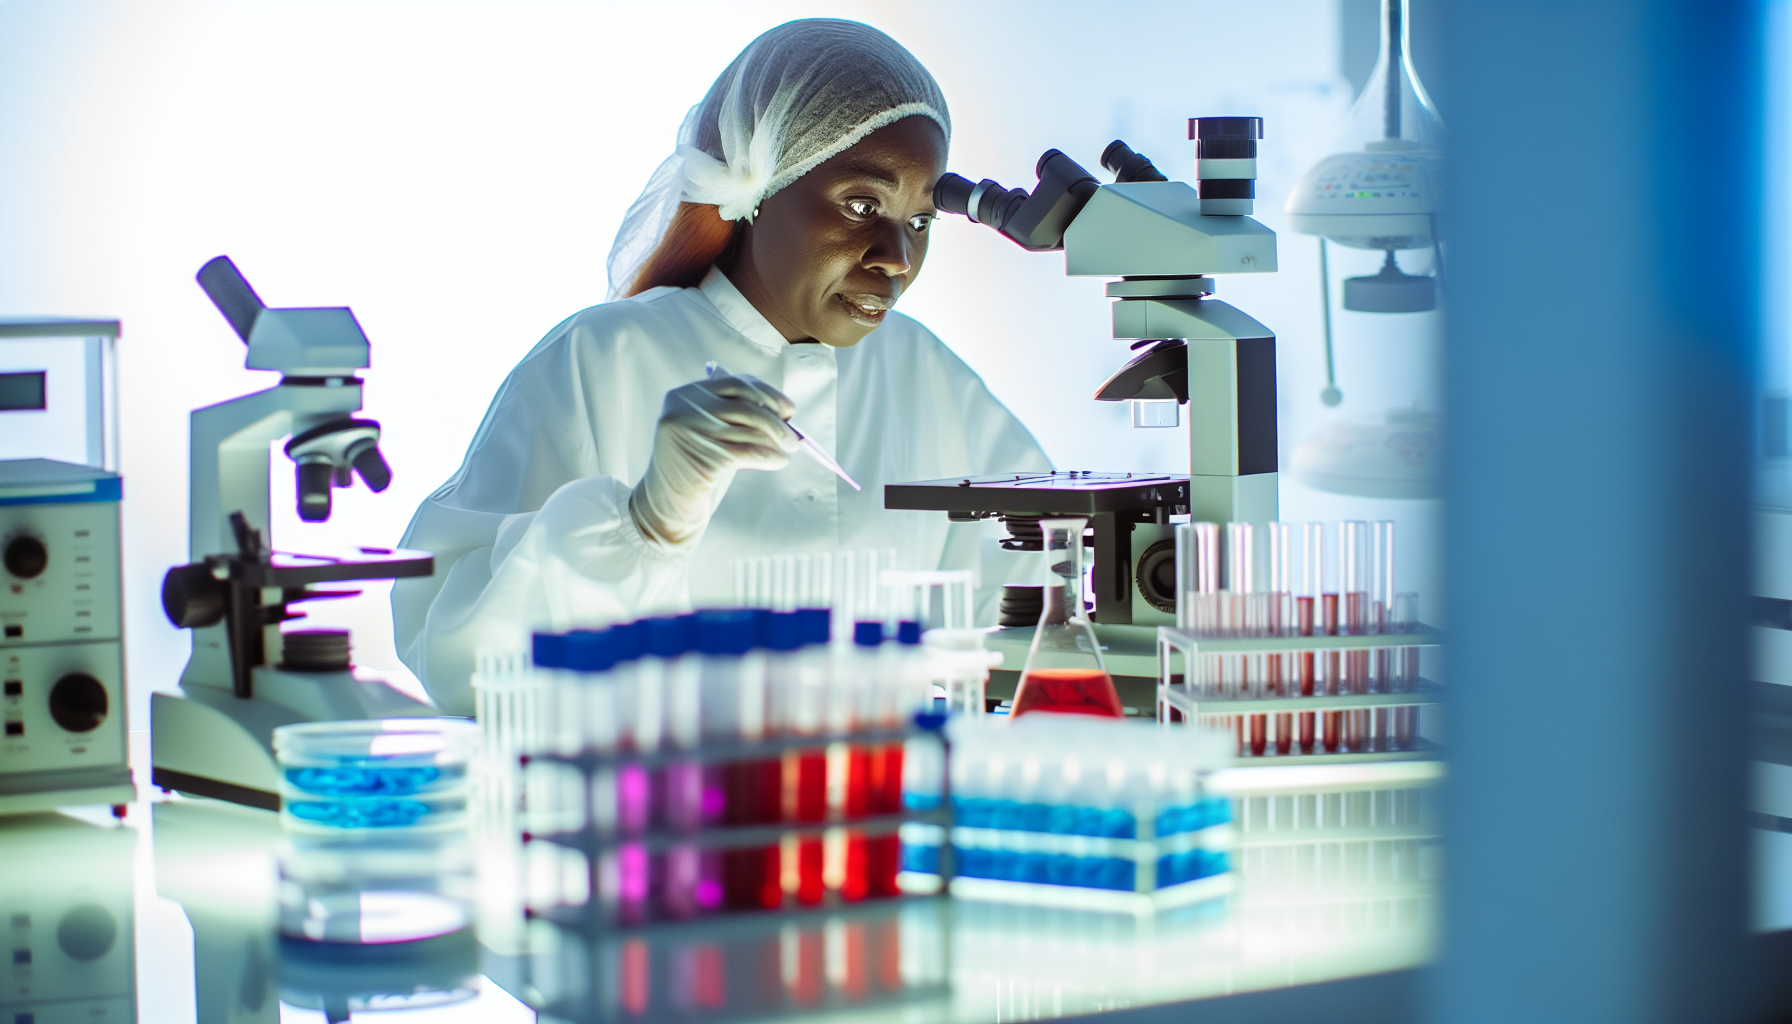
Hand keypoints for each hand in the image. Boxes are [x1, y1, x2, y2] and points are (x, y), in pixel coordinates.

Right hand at [629, 371, 798, 548]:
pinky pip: (749, 452)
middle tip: (793, 435)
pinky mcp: (703, 456)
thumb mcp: (707, 431)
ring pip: (749, 430)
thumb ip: (734, 416)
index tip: (787, 408)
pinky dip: (769, 457)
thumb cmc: (694, 467)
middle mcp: (685, 408)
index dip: (767, 394)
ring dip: (776, 441)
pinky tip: (778, 461)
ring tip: (788, 451)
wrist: (667, 504)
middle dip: (776, 420)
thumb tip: (782, 413)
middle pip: (745, 405)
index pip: (735, 383)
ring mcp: (691, 431)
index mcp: (685, 395)